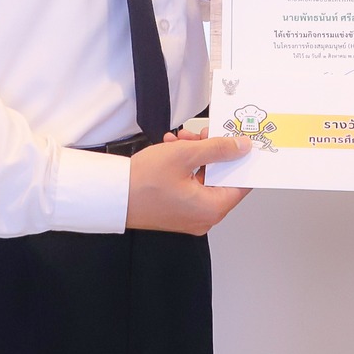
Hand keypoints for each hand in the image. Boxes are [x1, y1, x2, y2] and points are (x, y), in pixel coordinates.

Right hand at [127, 133, 252, 234]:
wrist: (111, 195)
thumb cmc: (143, 182)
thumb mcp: (186, 155)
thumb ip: (218, 149)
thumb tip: (241, 147)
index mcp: (211, 209)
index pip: (241, 184)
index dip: (241, 160)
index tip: (240, 144)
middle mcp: (203, 217)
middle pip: (220, 179)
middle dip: (211, 152)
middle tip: (202, 135)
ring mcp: (189, 216)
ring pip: (203, 179)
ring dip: (196, 156)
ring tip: (180, 139)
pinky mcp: (176, 211)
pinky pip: (190, 186)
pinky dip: (185, 167)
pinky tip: (172, 149)